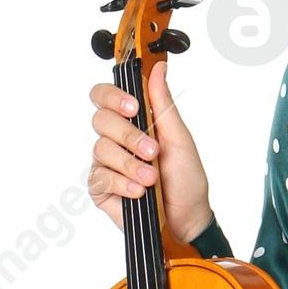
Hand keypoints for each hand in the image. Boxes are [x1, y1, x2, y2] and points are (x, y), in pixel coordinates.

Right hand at [87, 57, 212, 242]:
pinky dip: (122, 184)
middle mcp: (116, 140)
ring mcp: (106, 164)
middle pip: (100, 120)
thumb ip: (163, 104)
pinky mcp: (101, 188)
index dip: (112, 96)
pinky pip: (100, 177)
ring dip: (130, 165)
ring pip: (101, 150)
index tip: (134, 108)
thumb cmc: (186, 181)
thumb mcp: (179, 139)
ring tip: (151, 179)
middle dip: (129, 136)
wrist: (187, 220)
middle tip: (152, 151)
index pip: (105, 96)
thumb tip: (159, 68)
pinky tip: (139, 193)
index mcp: (132, 122)